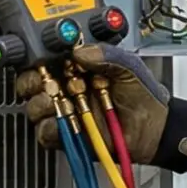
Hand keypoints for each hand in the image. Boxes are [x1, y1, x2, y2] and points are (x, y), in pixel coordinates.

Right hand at [11, 44, 186, 170]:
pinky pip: (46, 133)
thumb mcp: (127, 65)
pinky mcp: (67, 136)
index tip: (44, 60)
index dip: (39, 60)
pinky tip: (67, 121)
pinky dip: (52, 128)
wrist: (156, 127)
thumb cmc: (143, 95)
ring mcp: (65, 113)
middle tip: (49, 83)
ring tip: (61, 102)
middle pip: (30, 85)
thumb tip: (79, 52)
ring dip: (43, 105)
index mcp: (76, 69)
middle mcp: (66, 90)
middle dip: (33, 83)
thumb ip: (105, 54)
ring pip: (34, 108)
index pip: (45, 61)